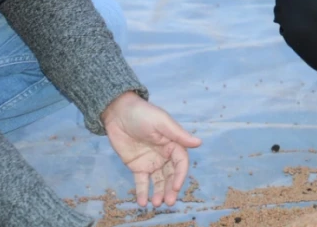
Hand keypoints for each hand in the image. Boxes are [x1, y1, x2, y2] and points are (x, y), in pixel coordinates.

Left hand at [101, 92, 201, 207]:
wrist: (118, 112)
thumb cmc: (143, 114)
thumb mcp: (162, 122)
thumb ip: (178, 134)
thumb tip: (199, 143)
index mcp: (173, 144)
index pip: (180, 163)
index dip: (180, 176)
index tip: (174, 187)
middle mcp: (164, 155)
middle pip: (170, 176)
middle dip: (170, 189)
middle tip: (168, 202)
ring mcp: (151, 162)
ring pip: (158, 181)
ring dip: (159, 193)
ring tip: (156, 204)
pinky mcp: (137, 166)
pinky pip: (141, 182)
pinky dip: (143, 192)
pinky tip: (143, 202)